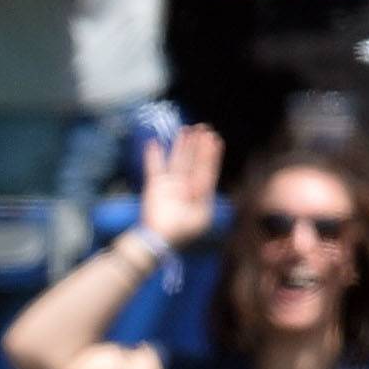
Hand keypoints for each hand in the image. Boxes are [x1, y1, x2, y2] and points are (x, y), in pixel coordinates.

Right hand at [139, 123, 223, 247]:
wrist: (158, 240)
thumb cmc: (181, 232)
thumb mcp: (200, 215)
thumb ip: (203, 195)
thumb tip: (205, 178)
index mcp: (200, 197)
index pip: (207, 171)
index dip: (211, 155)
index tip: (215, 139)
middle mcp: (187, 189)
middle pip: (194, 163)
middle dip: (199, 146)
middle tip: (204, 128)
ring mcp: (171, 186)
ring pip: (178, 161)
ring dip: (182, 146)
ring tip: (187, 129)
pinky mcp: (155, 186)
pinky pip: (154, 167)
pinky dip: (153, 156)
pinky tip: (154, 142)